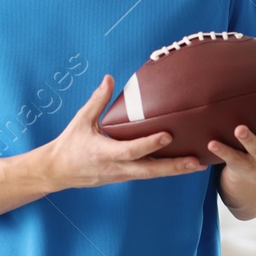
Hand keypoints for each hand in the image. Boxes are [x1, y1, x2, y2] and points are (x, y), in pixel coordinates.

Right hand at [39, 74, 208, 190]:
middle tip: (195, 162)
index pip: (131, 150)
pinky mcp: (124, 177)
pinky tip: (181, 165)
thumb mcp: (81, 120)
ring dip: (175, 171)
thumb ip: (97, 101)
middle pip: (149, 171)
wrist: (58, 171)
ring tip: (197, 165)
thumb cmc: (69, 144)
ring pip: (152, 175)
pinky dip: (165, 171)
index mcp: (104, 153)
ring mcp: (121, 176)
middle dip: (174, 167)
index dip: (149, 144)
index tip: (167, 135)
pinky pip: (147, 174)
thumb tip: (109, 78)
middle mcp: (116, 168)